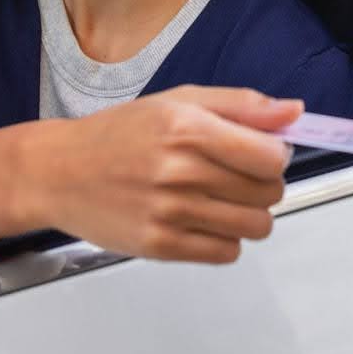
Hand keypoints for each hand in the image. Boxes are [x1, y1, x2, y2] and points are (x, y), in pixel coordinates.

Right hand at [38, 86, 300, 263]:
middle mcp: (180, 171)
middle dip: (261, 184)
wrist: (58, 172)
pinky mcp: (160, 247)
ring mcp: (169, 213)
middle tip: (233, 175)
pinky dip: (224, 239)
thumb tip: (294, 112)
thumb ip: (240, 106)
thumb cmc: (119, 133)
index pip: (271, 156)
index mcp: (188, 127)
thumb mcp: (178, 100)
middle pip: (268, 193)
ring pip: (255, 227)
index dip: (275, 154)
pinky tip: (201, 220)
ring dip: (248, 214)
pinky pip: (226, 253)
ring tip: (218, 199)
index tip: (259, 152)